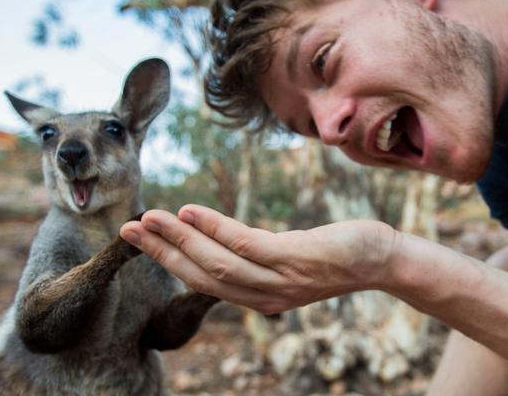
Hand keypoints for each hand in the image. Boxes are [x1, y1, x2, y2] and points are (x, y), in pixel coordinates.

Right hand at [120, 205, 400, 313]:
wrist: (380, 259)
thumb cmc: (333, 254)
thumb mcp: (288, 261)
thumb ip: (256, 258)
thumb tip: (224, 241)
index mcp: (258, 296)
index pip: (203, 282)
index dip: (168, 262)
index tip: (140, 240)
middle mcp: (263, 296)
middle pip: (201, 276)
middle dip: (161, 253)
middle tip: (127, 229)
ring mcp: (279, 280)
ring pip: (217, 262)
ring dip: (178, 240)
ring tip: (149, 219)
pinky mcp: (294, 259)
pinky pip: (245, 245)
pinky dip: (213, 228)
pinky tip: (189, 211)